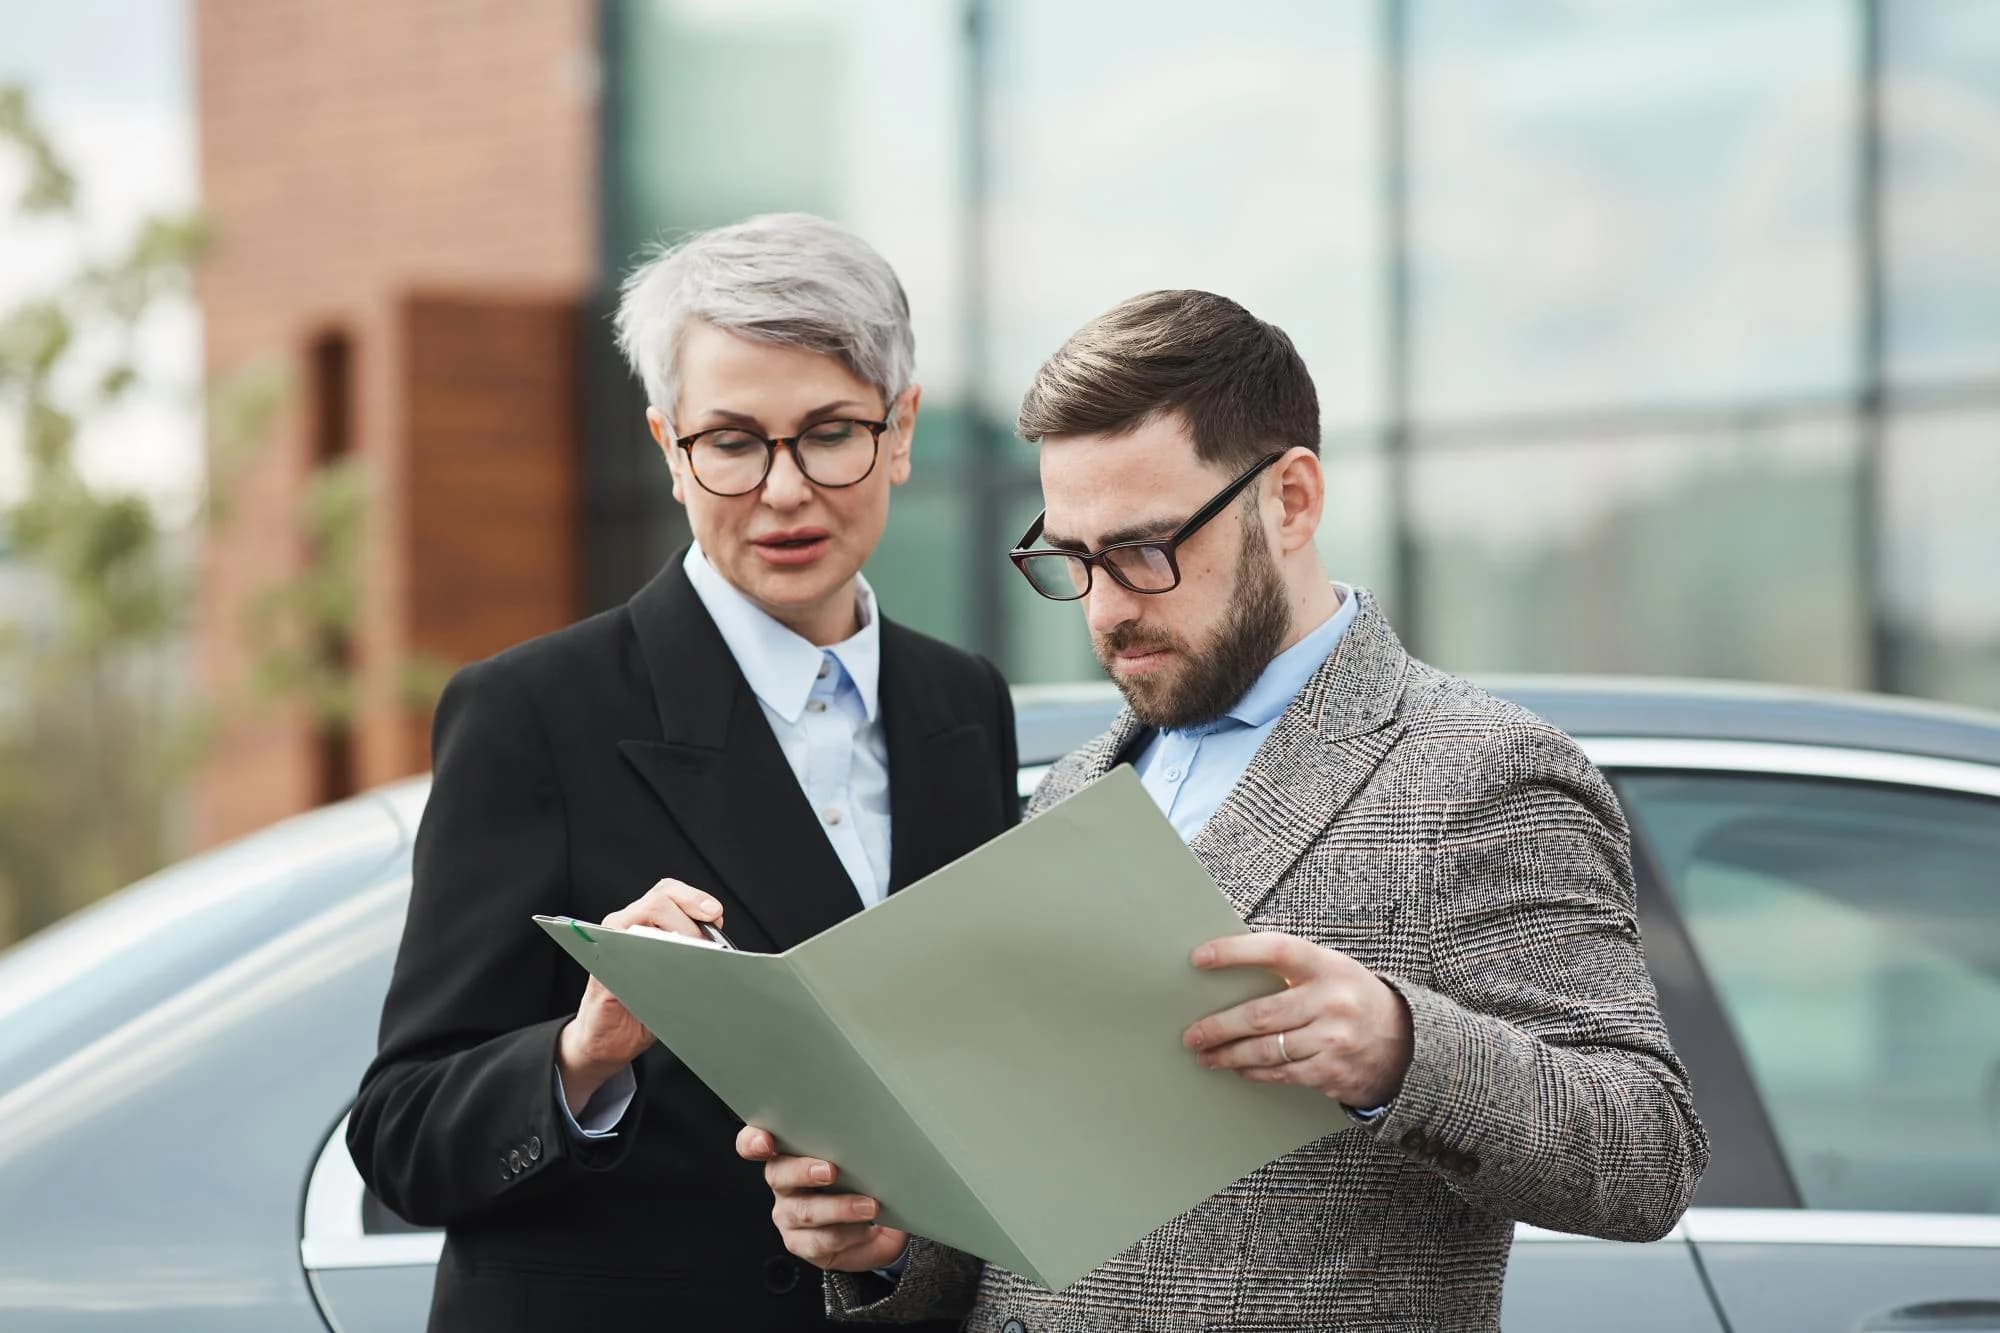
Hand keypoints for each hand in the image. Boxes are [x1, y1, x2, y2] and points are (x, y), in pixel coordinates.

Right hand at [555, 879, 725, 1111]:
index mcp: (646, 919)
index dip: (693, 898)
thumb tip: (723, 947)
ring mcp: (609, 946)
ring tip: (689, 963)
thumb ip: (693, 952)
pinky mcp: (601, 973)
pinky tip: (666, 980)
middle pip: (658, 901)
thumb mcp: (675, 972)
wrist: (610, 1039)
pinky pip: (623, 959)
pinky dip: (648, 965)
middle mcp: (625, 925)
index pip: (669, 892)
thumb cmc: (646, 1001)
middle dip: (688, 921)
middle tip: (704, 949)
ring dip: (671, 941)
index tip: (715, 914)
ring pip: (641, 926)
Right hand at [736, 1125, 909, 1273]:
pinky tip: (866, 1229)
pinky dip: (848, 1234)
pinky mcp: (800, 1243)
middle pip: (779, 1174)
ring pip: (805, 1211)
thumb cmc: (861, 1181)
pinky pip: (820, 1240)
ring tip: (869, 1206)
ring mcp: (788, 1214)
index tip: (766, 1142)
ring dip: (840, 1208)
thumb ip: (848, 1145)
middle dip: (804, 1171)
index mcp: (787, 1151)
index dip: (753, 1141)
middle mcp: (782, 1182)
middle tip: (831, 1171)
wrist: (875, 1226)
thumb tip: (867, 1136)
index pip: (753, 1142)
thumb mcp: (856, 1158)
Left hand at [1182, 931, 1412, 1108]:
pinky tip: (1240, 1069)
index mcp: (1327, 966)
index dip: (1235, 952)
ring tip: (1206, 1055)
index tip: (1199, 958)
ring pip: (1266, 1050)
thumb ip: (1290, 969)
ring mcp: (1333, 1040)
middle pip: (1260, 1014)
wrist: (1408, 1045)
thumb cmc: (1354, 999)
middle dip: (1219, 1026)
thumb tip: (1228, 971)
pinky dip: (1255, 1073)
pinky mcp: (1332, 1072)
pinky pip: (1282, 1074)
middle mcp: (1331, 1002)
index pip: (1276, 950)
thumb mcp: (1331, 971)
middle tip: (1192, 1034)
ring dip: (1229, 1055)